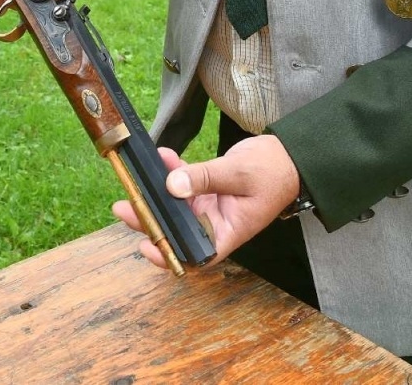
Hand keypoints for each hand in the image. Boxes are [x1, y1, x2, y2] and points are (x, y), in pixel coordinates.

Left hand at [113, 138, 300, 269]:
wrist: (287, 155)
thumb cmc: (274, 172)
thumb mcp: (239, 174)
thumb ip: (206, 178)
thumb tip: (172, 185)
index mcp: (228, 231)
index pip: (196, 254)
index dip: (170, 255)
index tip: (148, 247)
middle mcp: (215, 222)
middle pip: (177, 228)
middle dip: (150, 220)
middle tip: (124, 208)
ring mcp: (209, 204)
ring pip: (175, 204)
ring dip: (154, 194)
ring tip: (133, 182)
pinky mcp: (205, 186)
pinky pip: (183, 180)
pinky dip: (171, 170)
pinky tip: (161, 155)